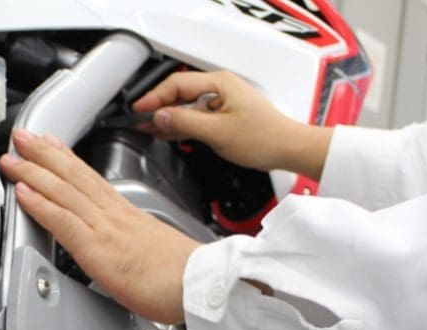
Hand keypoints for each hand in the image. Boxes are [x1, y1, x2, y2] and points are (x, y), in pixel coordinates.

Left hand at [0, 129, 201, 323]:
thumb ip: (132, 245)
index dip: (68, 159)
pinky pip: (63, 220)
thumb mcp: (154, 251)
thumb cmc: (183, 276)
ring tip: (13, 156)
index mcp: (127, 215)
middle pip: (74, 176)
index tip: (52, 144)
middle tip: (23, 137)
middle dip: (45, 154)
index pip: (92, 179)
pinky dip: (40, 204)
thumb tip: (124, 252)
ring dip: (34, 171)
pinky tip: (23, 192)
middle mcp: (114, 215)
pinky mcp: (98, 248)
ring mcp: (105, 228)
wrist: (201, 285)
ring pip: (64, 191)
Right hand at [133, 71, 332, 178]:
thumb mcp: (217, 132)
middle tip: (139, 121)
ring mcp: (222, 101)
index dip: (154, 98)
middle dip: (158, 107)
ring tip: (148, 128)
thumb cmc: (264, 137)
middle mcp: (220, 88)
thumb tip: (160, 117)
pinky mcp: (223, 115)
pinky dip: (181, 124)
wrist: (288, 148)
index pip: (176, 85)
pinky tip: (168, 133)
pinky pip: (195, 116)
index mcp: (219, 83)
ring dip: (168, 118)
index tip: (139, 110)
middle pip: (179, 94)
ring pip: (186, 106)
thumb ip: (185, 123)